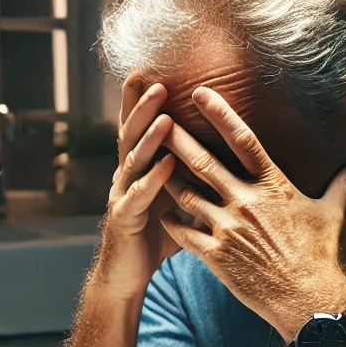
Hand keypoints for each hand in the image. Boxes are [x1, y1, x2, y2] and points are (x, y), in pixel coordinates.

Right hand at [94, 75, 179, 299]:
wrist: (126, 276)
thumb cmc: (154, 238)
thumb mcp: (176, 203)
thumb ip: (190, 179)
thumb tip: (223, 163)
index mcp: (138, 169)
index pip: (139, 128)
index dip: (141, 101)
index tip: (150, 70)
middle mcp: (126, 177)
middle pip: (132, 134)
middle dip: (142, 106)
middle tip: (157, 80)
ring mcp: (122, 196)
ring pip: (133, 160)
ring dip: (149, 136)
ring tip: (164, 115)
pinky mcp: (125, 220)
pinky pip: (139, 196)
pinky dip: (153, 180)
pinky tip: (167, 166)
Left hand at [160, 87, 345, 340]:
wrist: (308, 298)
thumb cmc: (320, 255)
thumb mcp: (332, 214)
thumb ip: (341, 185)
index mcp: (272, 185)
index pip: (243, 139)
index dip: (219, 113)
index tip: (199, 93)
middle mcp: (245, 201)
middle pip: (202, 162)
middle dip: (176, 139)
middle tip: (156, 120)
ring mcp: (228, 228)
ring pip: (186, 195)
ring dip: (167, 179)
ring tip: (151, 165)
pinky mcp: (216, 255)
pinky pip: (184, 233)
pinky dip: (172, 222)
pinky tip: (163, 214)